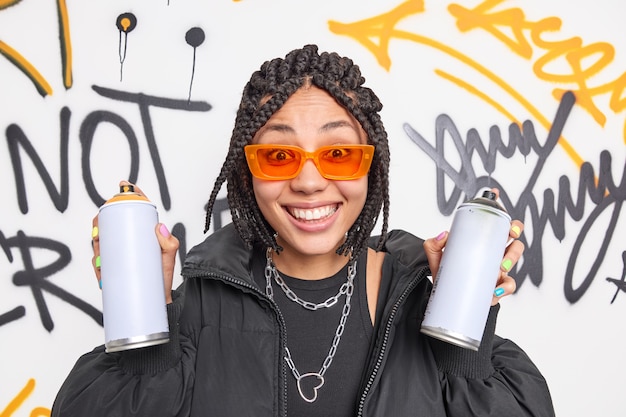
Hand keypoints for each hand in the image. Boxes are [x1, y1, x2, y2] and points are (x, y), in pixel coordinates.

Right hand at [91, 180, 178, 302]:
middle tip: (102, 224)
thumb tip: (159, 226)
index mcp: (143, 234)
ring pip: (101, 242)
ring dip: (96, 240)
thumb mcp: (169, 258)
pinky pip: (99, 262)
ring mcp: (120, 255)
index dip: (130, 195)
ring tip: (99, 242)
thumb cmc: (164, 277)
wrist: (158, 302)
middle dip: (103, 219)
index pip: (136, 210)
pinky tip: (98, 262)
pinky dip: (96, 262)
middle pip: (112, 223)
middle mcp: (129, 242)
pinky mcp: (112, 270)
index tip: (125, 185)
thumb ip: (169, 244)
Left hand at [423, 189, 524, 305]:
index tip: (495, 195)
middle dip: (515, 229)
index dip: (496, 207)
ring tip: (500, 265)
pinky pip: (509, 285)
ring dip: (512, 257)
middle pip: (511, 234)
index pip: (490, 222)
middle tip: (510, 233)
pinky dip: (506, 286)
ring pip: (514, 255)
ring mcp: (497, 268)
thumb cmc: (447, 275)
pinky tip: (496, 288)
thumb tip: (443, 235)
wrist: (448, 300)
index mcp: (480, 241)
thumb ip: (433, 245)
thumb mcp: (436, 258)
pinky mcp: (498, 286)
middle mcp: (492, 251)